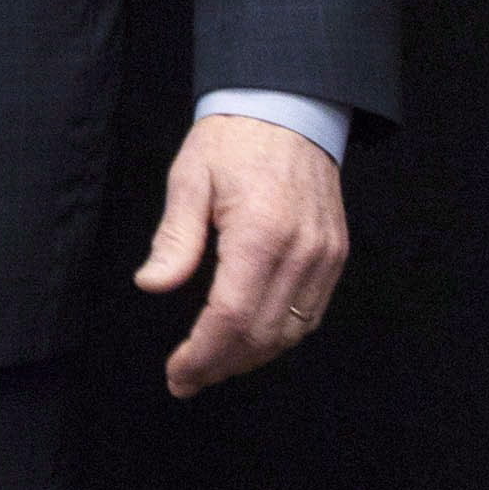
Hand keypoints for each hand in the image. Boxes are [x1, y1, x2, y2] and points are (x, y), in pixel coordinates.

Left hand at [135, 111, 350, 395]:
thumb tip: (153, 283)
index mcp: (260, 233)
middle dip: (221, 365)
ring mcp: (325, 257)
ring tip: (212, 366)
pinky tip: (249, 340)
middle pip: (262, 334)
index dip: (203, 353)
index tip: (178, 373)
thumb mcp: (188, 179)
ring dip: (251, 358)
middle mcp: (301, 252)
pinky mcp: (335, 255)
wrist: (288, 109)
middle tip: (186, 380)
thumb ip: (175, 237)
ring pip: (291, 332)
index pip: (230, 316)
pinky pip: (311, 314)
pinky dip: (279, 336)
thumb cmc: (232, 141)